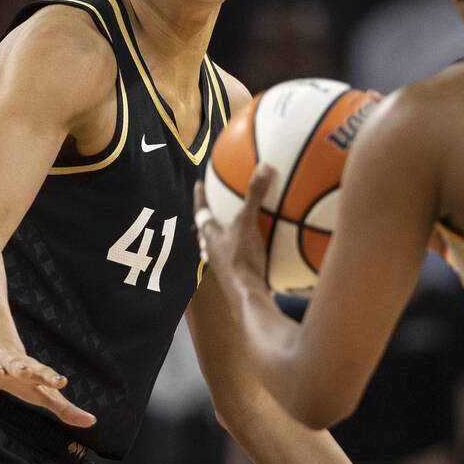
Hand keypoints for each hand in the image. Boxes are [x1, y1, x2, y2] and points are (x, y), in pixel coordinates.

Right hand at [0, 346, 95, 427]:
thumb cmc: (28, 379)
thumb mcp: (46, 394)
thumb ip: (66, 409)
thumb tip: (91, 422)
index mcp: (34, 372)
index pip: (46, 374)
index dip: (53, 378)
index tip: (62, 381)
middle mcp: (15, 366)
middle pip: (21, 366)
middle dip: (24, 369)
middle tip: (27, 372)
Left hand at [194, 162, 274, 292]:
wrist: (247, 296)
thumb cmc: (240, 260)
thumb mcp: (247, 224)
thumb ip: (254, 196)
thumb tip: (264, 167)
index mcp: (211, 237)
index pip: (201, 212)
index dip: (200, 198)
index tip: (198, 184)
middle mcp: (212, 252)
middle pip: (206, 232)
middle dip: (209, 220)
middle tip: (214, 209)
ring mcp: (223, 267)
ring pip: (219, 248)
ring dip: (224, 238)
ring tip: (233, 229)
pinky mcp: (236, 277)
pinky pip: (237, 259)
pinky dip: (244, 252)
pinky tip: (260, 252)